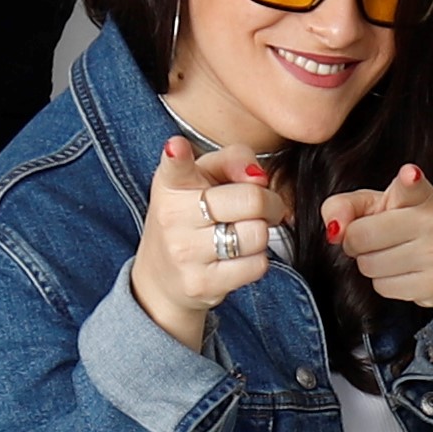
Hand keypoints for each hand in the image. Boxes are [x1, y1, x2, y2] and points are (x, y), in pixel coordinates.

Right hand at [132, 134, 282, 349]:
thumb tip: (258, 177)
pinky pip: (257, 265)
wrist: (162, 277)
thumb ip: (234, 160)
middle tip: (264, 208)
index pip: (175, 166)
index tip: (176, 148)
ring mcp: (184, 252)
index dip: (177, 155)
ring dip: (261, 234)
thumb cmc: (192, 216)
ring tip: (244, 233)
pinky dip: (257, 260)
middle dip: (270, 203)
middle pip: (252, 199)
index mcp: (171, 183)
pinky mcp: (201, 283)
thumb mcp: (204, 177)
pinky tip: (238, 258)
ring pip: (258, 234)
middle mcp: (172, 216)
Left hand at [318, 157, 432, 359]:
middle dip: (356, 242)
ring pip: (368, 265)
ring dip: (370, 264)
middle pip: (360, 236)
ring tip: (391, 255)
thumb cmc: (406, 228)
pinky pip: (383, 287)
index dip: (409, 179)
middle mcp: (431, 219)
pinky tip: (404, 272)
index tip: (410, 175)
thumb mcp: (376, 206)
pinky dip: (384, 283)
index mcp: (418, 192)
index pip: (411, 185)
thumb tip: (334, 229)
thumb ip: (345, 207)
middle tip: (372, 239)